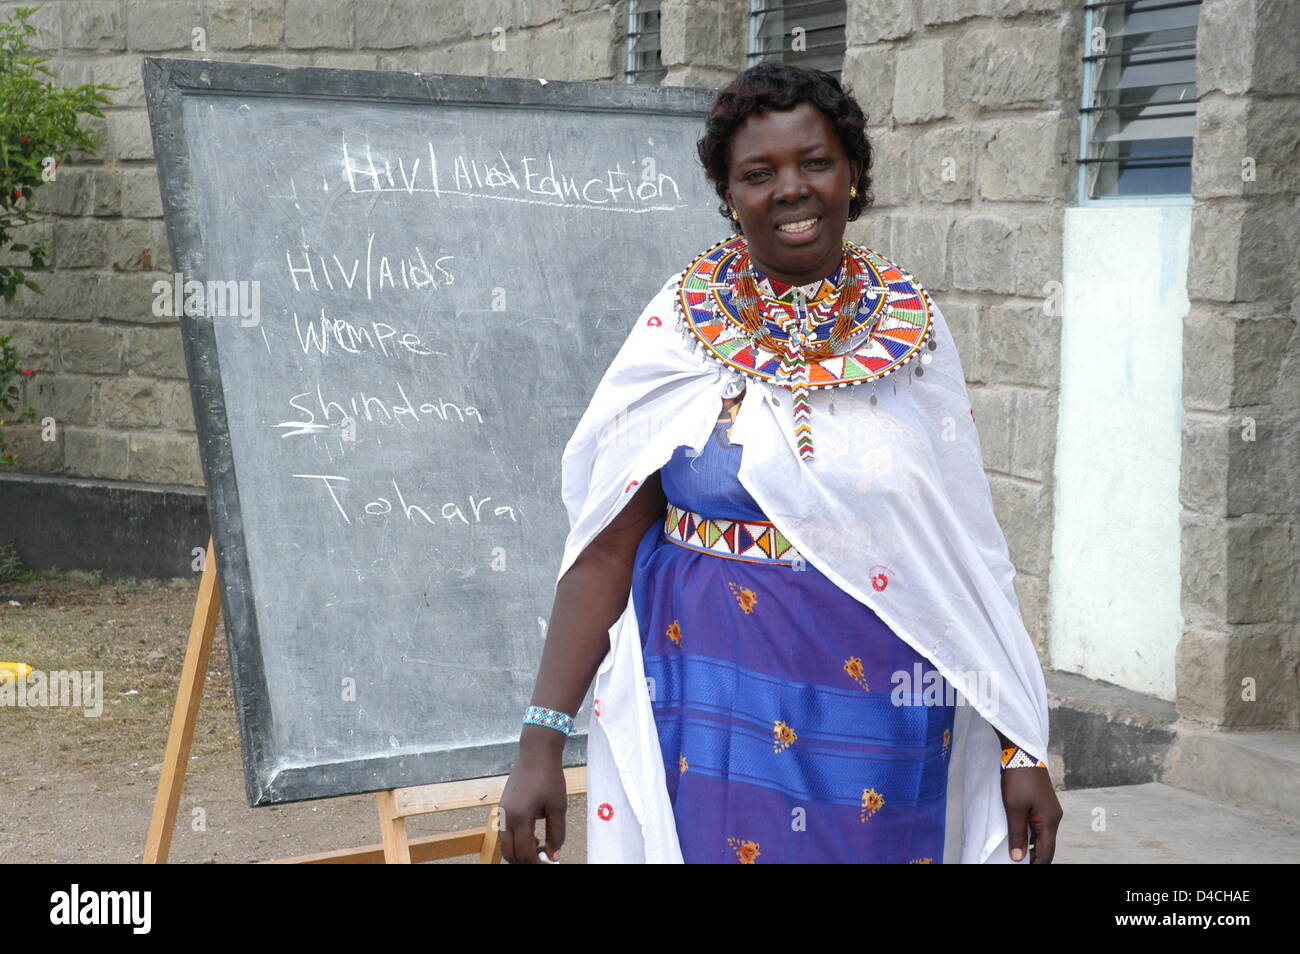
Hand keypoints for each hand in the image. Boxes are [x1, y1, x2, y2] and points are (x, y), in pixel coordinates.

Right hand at [499, 749, 568, 863]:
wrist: (536, 754)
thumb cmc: (549, 777)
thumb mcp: (558, 807)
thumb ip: (556, 834)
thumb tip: (554, 855)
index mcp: (520, 817)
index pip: (524, 853)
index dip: (536, 863)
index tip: (548, 863)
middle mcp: (506, 817)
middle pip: (509, 854)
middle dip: (525, 861)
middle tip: (542, 859)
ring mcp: (502, 812)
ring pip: (505, 845)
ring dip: (520, 852)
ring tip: (540, 845)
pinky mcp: (503, 807)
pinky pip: (505, 833)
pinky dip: (516, 840)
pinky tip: (533, 834)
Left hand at [1001, 767, 1062, 862]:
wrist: (1022, 753)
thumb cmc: (1019, 779)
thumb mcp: (1014, 808)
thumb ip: (1017, 834)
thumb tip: (1018, 858)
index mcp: (1050, 821)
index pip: (1046, 852)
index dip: (1036, 864)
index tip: (1025, 868)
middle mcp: (1054, 817)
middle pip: (1046, 845)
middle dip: (1034, 856)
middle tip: (1018, 862)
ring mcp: (1050, 810)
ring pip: (1042, 835)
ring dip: (1031, 845)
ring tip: (1016, 853)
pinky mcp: (1043, 804)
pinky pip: (1039, 825)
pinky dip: (1030, 833)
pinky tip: (1019, 835)